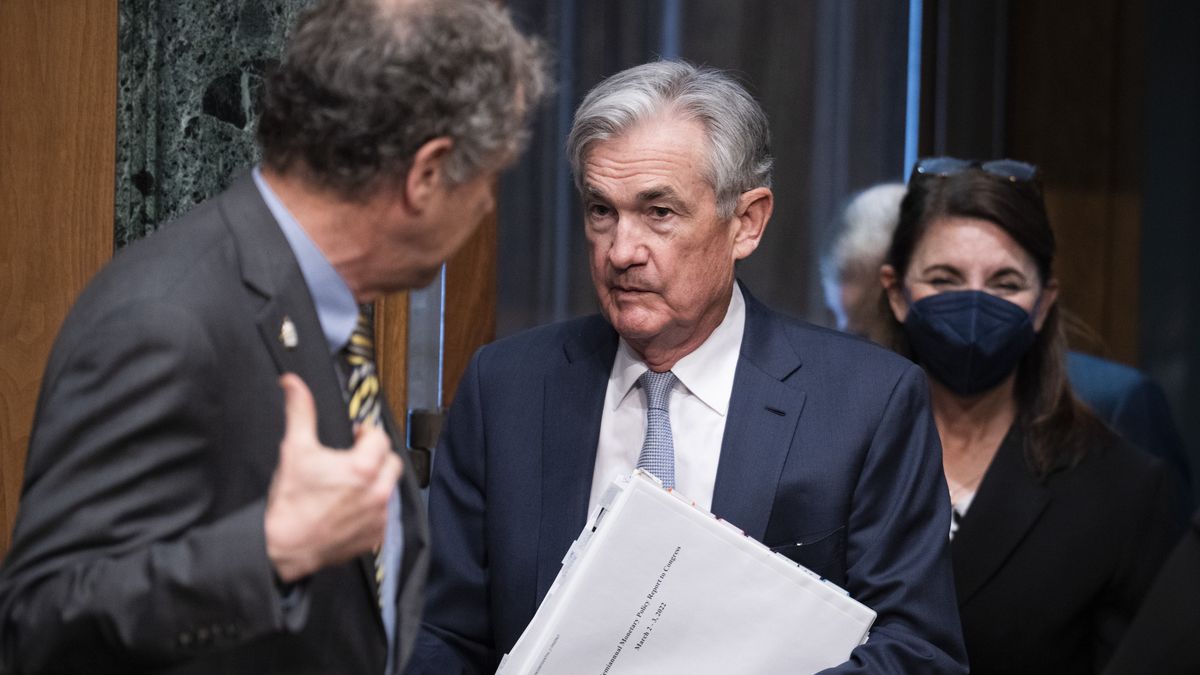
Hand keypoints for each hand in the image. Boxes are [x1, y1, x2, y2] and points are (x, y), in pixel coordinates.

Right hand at [264, 373, 401, 582]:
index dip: (367, 433)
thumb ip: (300, 412)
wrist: (282, 546)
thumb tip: (293, 384)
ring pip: (390, 488)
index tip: (356, 436)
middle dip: (376, 455)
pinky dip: (372, 507)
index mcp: (363, 469)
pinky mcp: (374, 536)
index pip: (380, 438)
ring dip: (376, 481)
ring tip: (351, 482)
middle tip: (356, 457)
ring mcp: (378, 516)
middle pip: (392, 462)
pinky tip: (351, 505)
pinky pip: (384, 514)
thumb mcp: (294, 449)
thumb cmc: (290, 503)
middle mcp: (377, 493)